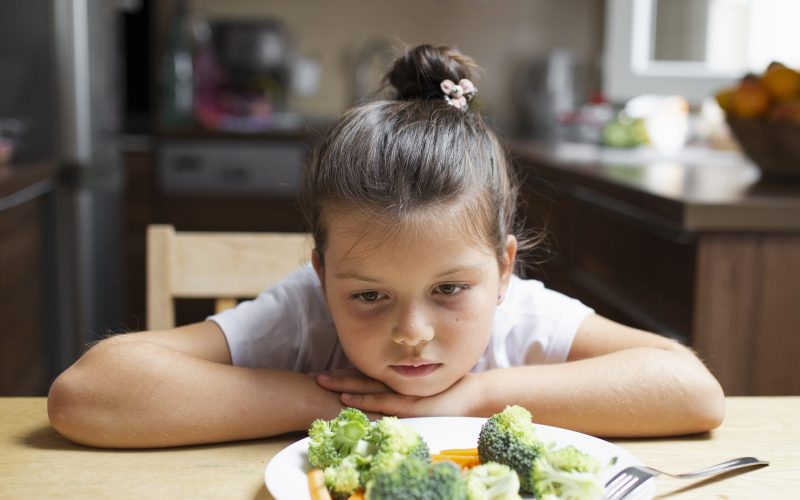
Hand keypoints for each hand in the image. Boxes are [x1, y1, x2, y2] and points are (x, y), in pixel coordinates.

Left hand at [314, 369, 481, 417]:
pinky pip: (383, 403)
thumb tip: (385, 387)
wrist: (473, 396)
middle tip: (314, 377)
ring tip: (324, 384)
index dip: (346, 374)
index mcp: (399, 380)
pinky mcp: (411, 405)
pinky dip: (365, 402)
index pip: (367, 377)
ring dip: (345, 387)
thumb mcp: (423, 388)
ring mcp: (403, 394)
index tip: (325, 373)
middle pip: (362, 380)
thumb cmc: (449, 393)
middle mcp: (398, 385)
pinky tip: (348, 401)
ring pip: (368, 389)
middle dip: (338, 378)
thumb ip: (406, 385)